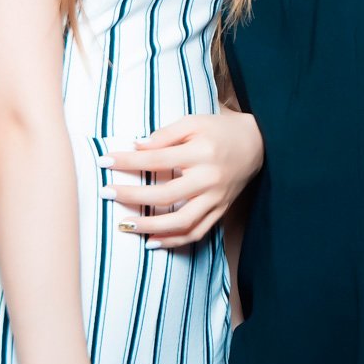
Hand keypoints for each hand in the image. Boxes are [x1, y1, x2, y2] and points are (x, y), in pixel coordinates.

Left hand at [99, 110, 263, 248]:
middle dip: (132, 196)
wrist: (259, 144)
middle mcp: (209, 179)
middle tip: (106, 193)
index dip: (128, 162)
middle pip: (165, 195)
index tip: (105, 161)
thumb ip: (165, 135)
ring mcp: (216, 199)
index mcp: (201, 153)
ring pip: (181, 222)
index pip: (156, 159)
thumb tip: (136, 146)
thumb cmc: (220, 130)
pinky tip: (152, 241)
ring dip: (150, 226)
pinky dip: (173, 240)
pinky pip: (196, 233)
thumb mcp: (193, 122)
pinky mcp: (221, 211)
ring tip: (124, 225)